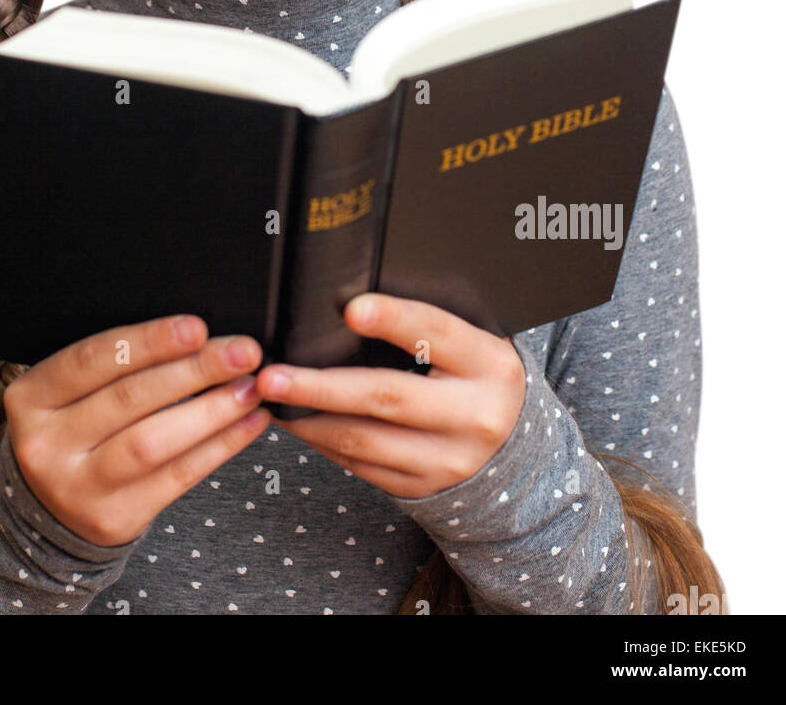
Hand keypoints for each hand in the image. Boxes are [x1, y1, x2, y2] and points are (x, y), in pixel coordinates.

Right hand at [4, 315, 269, 546]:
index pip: (92, 360)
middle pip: (129, 398)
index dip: (149, 342)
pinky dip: (220, 446)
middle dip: (194, 371)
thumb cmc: (74, 429)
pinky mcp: (113, 519)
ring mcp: (78, 487)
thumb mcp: (70, 394)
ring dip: (211, 411)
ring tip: (251, 388)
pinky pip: (176, 477)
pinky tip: (249, 423)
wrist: (46, 513)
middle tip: (243, 352)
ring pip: (153, 442)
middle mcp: (46, 444)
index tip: (197, 328)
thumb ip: (115, 365)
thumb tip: (197, 335)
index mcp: (32, 398)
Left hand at [254, 295, 526, 499]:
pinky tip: (298, 422)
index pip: (437, 334)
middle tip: (273, 374)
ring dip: (308, 419)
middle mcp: (474, 416)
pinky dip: (322, 442)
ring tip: (269, 398)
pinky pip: (361, 466)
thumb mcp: (473, 343)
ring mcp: (449, 460)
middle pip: (387, 397)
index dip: (394, 319)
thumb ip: (427, 323)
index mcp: (489, 364)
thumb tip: (352, 298)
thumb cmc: (477, 376)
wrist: (516, 450)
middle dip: (321, 386)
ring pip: (365, 440)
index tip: (351, 308)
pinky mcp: (423, 488)